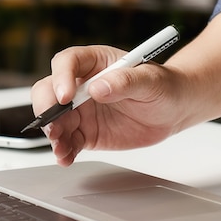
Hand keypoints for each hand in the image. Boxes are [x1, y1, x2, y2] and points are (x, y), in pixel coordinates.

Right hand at [30, 45, 190, 166]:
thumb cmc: (163, 86)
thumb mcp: (150, 80)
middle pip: (50, 90)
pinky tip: (66, 157)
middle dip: (47, 107)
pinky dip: (64, 150)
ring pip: (55, 119)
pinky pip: (68, 141)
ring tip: (61, 147)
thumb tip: (98, 88)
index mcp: (95, 62)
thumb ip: (125, 82)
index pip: (68, 63)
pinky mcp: (86, 132)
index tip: (66, 96)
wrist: (173, 110)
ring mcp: (82, 110)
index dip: (62, 77)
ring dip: (53, 134)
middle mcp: (82, 85)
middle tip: (54, 124)